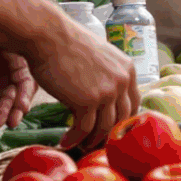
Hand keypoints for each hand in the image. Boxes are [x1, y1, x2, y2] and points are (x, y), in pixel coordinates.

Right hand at [28, 16, 140, 153]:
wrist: (48, 35)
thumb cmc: (66, 44)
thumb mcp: (99, 56)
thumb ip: (107, 75)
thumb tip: (104, 97)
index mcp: (127, 69)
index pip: (133, 104)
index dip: (122, 121)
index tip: (110, 130)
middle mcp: (122, 81)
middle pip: (121, 119)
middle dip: (108, 135)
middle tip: (95, 143)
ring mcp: (106, 92)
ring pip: (104, 128)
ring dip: (91, 141)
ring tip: (80, 145)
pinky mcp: (87, 101)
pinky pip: (84, 129)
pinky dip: (75, 139)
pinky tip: (66, 141)